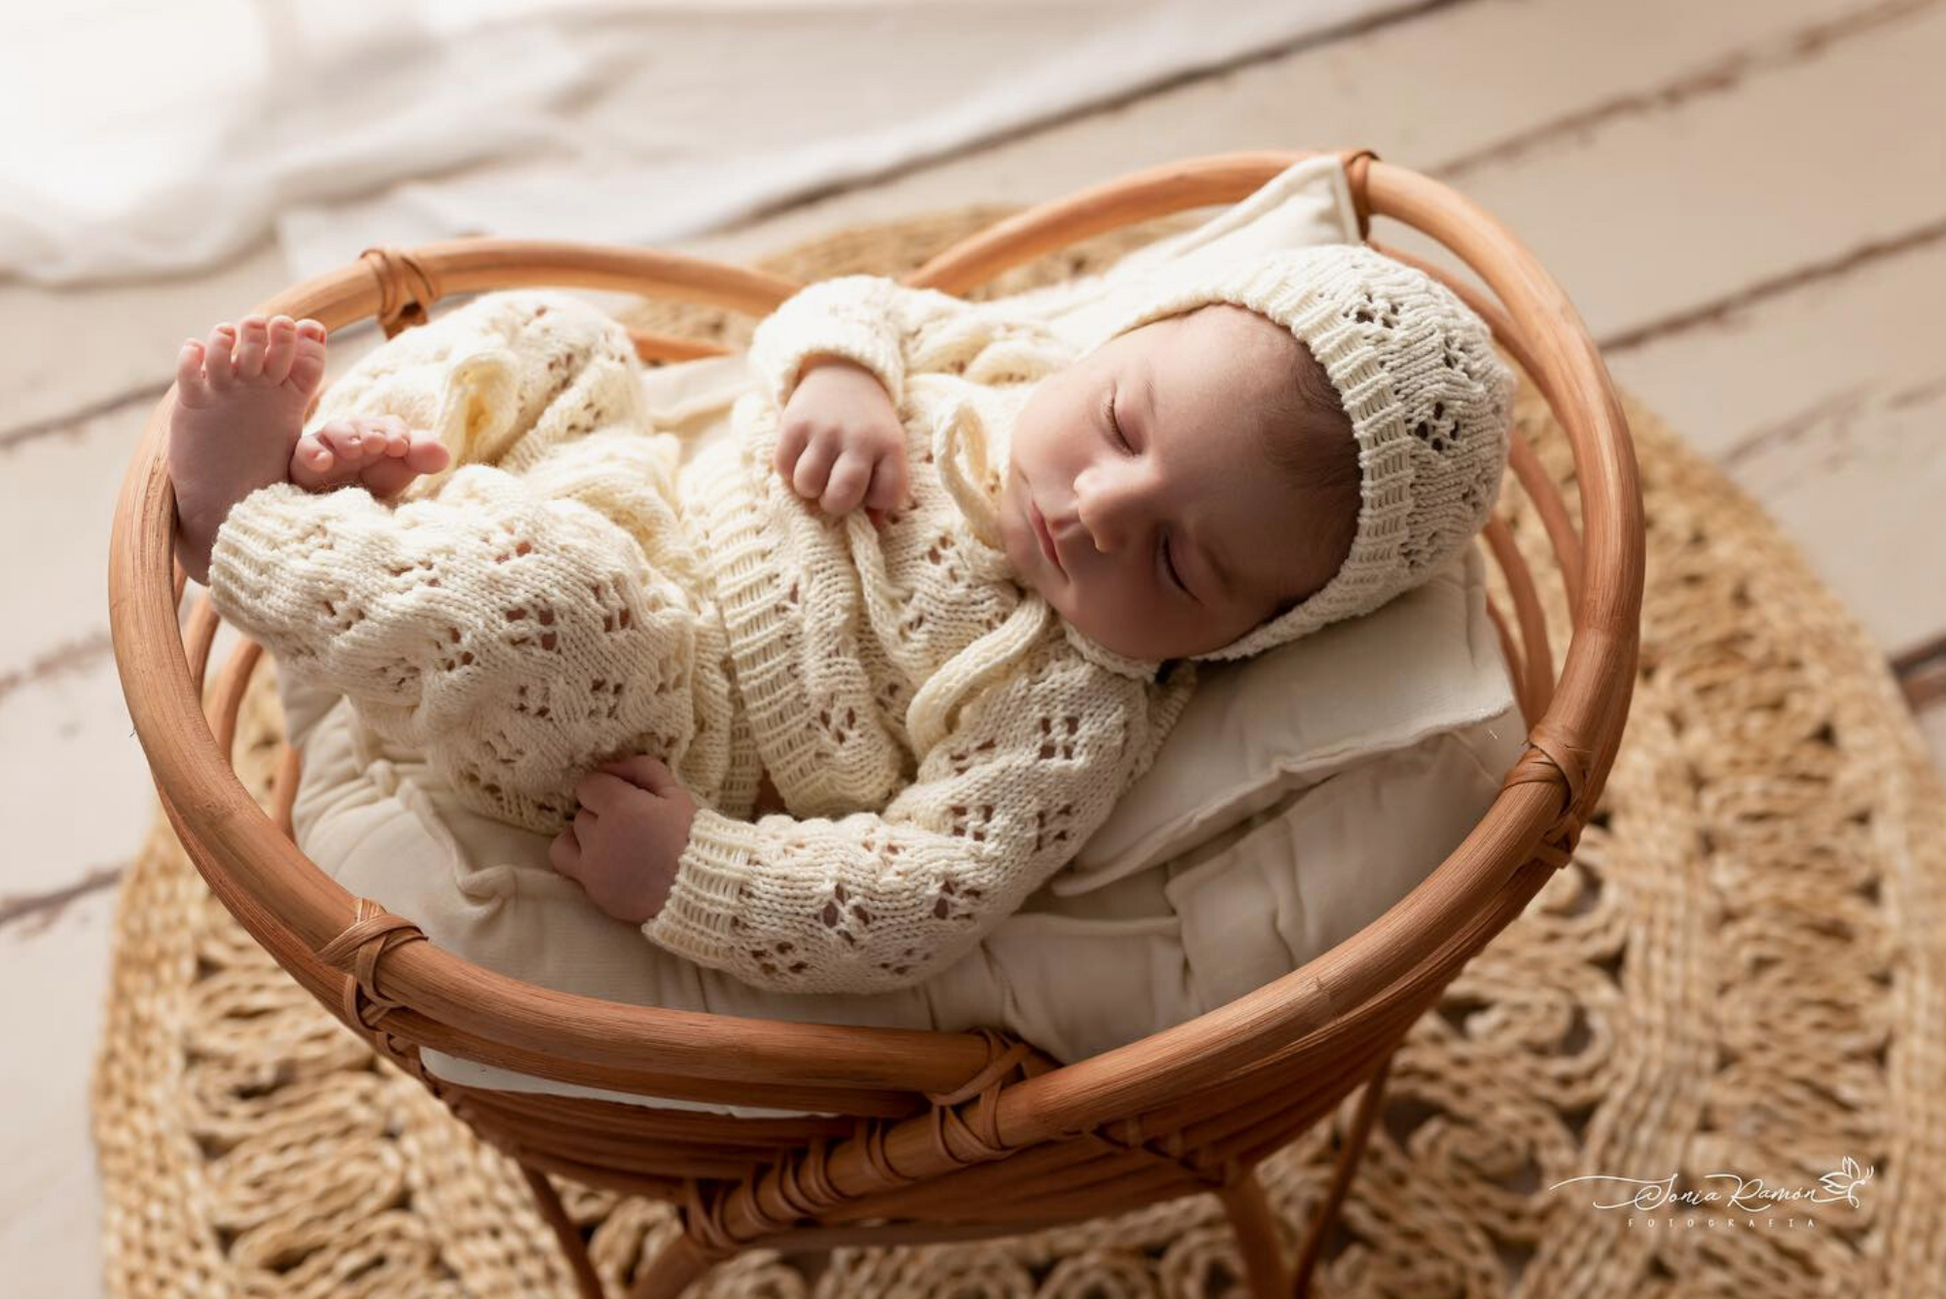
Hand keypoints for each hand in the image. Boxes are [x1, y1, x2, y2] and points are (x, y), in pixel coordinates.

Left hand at [549, 755, 697, 924]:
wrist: (699, 889)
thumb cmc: (692, 838)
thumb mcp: (675, 794)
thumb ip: (642, 770)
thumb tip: (612, 766)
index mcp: (620, 807)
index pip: (589, 785)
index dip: (607, 787)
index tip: (625, 797)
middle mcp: (599, 834)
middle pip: (583, 812)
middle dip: (601, 814)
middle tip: (629, 825)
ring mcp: (592, 864)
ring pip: (570, 836)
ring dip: (587, 836)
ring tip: (611, 844)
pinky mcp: (592, 888)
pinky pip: (565, 864)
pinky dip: (577, 858)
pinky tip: (601, 861)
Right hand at [775, 358, 913, 527]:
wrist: (843, 373)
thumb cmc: (867, 426)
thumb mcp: (887, 448)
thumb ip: (883, 485)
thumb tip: (871, 526)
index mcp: (890, 446)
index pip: (887, 497)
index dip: (876, 502)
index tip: (870, 489)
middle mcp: (859, 438)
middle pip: (841, 497)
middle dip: (834, 503)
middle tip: (834, 489)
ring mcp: (825, 430)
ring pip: (807, 485)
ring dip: (809, 487)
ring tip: (817, 471)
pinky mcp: (794, 423)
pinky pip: (784, 468)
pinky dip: (789, 470)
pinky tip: (802, 457)